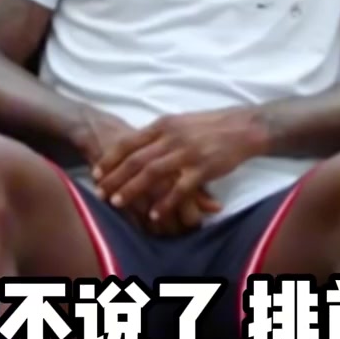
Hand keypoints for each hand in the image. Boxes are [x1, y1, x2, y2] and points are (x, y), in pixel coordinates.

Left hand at [93, 108, 266, 228]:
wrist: (243, 127)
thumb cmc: (210, 125)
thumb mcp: (180, 122)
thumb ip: (159, 134)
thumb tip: (136, 146)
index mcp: (164, 125)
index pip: (129, 142)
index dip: (110, 158)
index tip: (96, 172)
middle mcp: (172, 138)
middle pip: (136, 160)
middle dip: (114, 178)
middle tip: (99, 193)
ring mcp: (187, 153)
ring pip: (152, 174)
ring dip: (132, 190)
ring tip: (117, 203)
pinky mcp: (203, 169)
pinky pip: (179, 189)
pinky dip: (165, 203)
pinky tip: (154, 215)